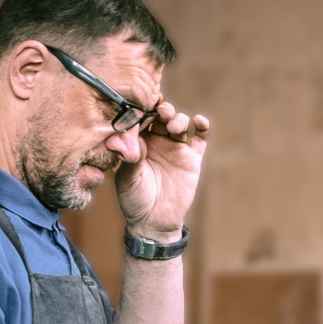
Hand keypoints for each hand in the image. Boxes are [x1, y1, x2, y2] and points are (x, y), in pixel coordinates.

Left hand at [116, 101, 208, 240]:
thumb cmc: (134, 199)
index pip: (141, 117)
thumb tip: (119, 139)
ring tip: (175, 127)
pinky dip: (203, 127)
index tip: (143, 102)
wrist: (155, 221)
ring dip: (179, 119)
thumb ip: (129, 158)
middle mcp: (157, 140)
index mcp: (138, 141)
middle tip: (161, 112)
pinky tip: (200, 121)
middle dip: (163, 110)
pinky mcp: (193, 158)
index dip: (143, 107)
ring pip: (180, 123)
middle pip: (162, 115)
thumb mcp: (127, 178)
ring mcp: (176, 148)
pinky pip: (200, 138)